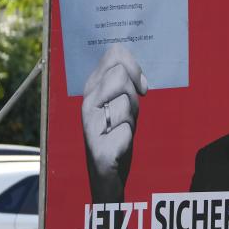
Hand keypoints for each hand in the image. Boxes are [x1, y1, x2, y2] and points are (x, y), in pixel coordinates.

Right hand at [81, 45, 146, 202]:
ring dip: (132, 117)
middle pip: (120, 75)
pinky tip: (119, 142)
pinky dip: (127, 135)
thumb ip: (124, 81)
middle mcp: (87, 102)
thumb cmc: (117, 134)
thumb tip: (132, 63)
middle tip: (129, 113)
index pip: (114, 55)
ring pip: (125, 101)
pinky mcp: (98, 146)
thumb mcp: (122, 103)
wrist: (108, 173)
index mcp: (93, 87)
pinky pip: (124, 128)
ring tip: (122, 128)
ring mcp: (90, 123)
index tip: (141, 86)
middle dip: (133, 94)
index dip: (133, 66)